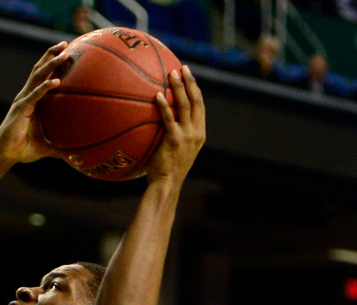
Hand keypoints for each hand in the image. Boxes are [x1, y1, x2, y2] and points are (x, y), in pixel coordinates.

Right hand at [0, 42, 70, 164]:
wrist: (4, 154)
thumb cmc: (22, 149)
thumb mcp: (46, 146)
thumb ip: (59, 147)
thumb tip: (74, 155)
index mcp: (33, 101)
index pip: (42, 77)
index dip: (52, 64)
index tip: (66, 52)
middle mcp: (27, 96)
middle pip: (39, 70)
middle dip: (51, 55)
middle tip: (65, 44)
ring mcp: (23, 101)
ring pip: (37, 77)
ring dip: (51, 64)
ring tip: (64, 54)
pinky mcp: (21, 109)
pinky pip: (35, 95)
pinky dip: (45, 87)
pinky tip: (56, 81)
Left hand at [146, 66, 205, 184]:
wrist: (167, 184)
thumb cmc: (167, 170)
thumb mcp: (177, 151)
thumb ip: (175, 135)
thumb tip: (160, 122)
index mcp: (199, 133)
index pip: (200, 106)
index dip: (195, 89)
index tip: (189, 76)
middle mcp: (197, 132)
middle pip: (196, 101)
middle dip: (190, 82)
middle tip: (183, 67)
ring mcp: (187, 136)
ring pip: (185, 105)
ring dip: (179, 88)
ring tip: (171, 74)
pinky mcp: (175, 140)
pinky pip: (169, 119)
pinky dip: (163, 106)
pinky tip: (157, 95)